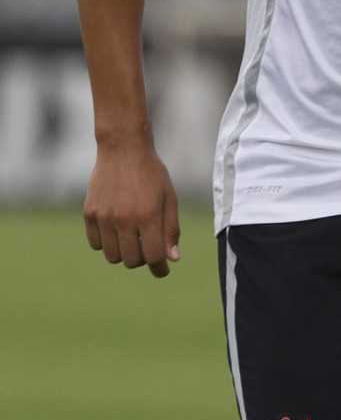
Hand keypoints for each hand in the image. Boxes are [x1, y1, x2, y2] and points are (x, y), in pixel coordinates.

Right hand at [83, 143, 180, 277]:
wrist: (123, 149)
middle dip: (143, 259)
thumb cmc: (151, 174)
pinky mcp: (89, 213)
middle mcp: (124, 218)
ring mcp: (104, 216)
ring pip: (112, 256)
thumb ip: (170, 230)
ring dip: (124, 253)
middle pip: (131, 261)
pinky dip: (106, 244)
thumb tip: (171, 259)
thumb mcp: (169, 199)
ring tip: (132, 239)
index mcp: (148, 216)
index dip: (160, 269)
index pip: (153, 257)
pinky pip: (96, 244)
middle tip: (147, 246)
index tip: (163, 270)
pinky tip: (116, 231)